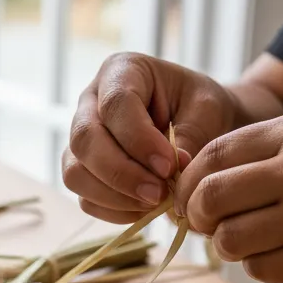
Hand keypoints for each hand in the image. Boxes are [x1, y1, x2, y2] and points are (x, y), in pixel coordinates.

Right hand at [61, 53, 238, 221]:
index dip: (138, 140)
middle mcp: (90, 103)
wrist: (200, 124)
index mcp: (121, 71)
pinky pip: (85, 198)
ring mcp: (81, 139)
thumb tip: (170, 172)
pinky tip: (145, 208)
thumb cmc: (202, 108)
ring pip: (75, 173)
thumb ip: (190, 135)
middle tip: (159, 194)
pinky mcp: (83, 171)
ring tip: (155, 202)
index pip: (115, 104)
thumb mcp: (207, 110)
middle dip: (121, 173)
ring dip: (114, 196)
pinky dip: (114, 211)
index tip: (170, 166)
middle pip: (84, 140)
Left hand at [175, 109, 282, 282]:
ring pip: (231, 240)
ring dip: (230, 245)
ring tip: (251, 240)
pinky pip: (262, 269)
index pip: (213, 155)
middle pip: (210, 198)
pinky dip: (261, 265)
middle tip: (208, 224)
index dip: (189, 182)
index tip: (190, 197)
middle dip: (197, 216)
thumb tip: (200, 178)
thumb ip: (269, 148)